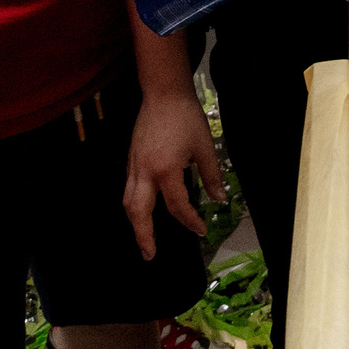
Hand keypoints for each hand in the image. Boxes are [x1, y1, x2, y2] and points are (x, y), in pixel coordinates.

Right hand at [122, 82, 225, 259]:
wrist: (164, 94)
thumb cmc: (186, 118)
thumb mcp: (205, 147)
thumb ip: (212, 176)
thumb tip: (220, 199)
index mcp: (166, 170)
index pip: (177, 205)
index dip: (190, 221)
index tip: (200, 231)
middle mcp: (145, 172)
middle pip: (139, 212)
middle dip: (143, 236)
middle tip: (150, 255)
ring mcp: (134, 166)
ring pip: (128, 202)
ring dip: (135, 223)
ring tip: (143, 239)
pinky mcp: (131, 159)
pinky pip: (128, 190)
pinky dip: (133, 206)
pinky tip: (142, 211)